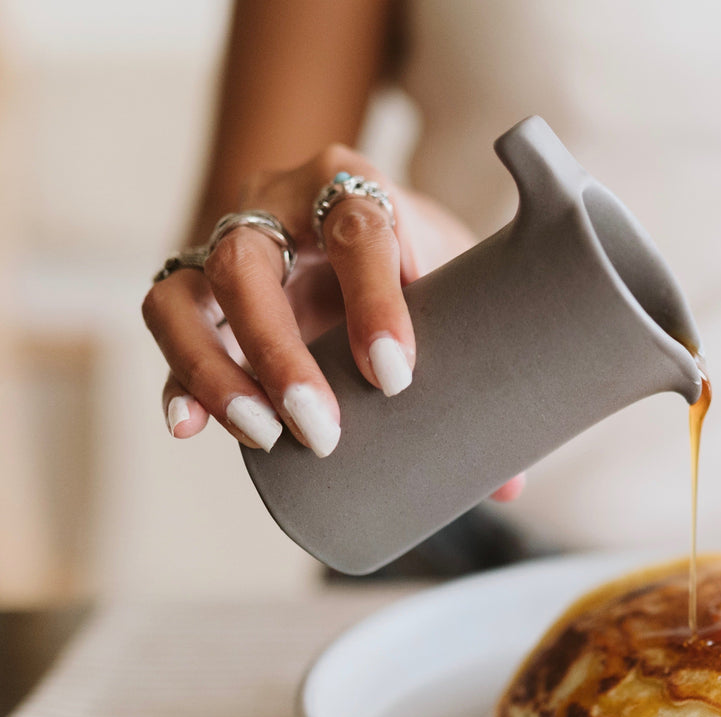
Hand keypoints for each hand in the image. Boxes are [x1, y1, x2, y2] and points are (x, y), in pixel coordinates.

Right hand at [142, 144, 523, 499]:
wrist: (378, 225)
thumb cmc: (424, 262)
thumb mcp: (459, 286)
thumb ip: (484, 369)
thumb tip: (509, 485)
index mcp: (354, 187)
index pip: (357, 230)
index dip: (374, 303)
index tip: (396, 376)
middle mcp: (276, 206)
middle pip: (246, 264)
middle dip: (279, 353)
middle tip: (323, 429)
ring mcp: (227, 250)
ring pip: (180, 295)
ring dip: (217, 373)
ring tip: (265, 437)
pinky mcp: (200, 298)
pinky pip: (170, 334)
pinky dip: (176, 381)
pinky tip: (189, 426)